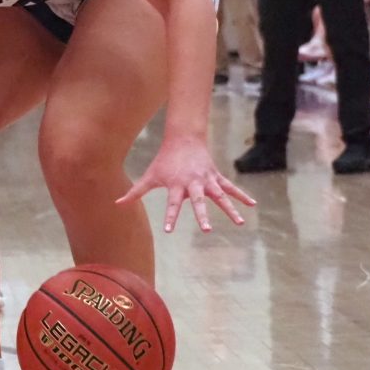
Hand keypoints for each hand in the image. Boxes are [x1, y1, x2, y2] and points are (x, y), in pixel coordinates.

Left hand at [117, 137, 255, 232]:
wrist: (183, 139)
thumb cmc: (164, 160)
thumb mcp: (150, 175)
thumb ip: (135, 192)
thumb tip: (117, 203)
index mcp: (176, 185)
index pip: (171, 204)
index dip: (169, 216)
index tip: (168, 230)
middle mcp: (192, 183)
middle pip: (198, 201)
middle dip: (201, 215)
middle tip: (206, 230)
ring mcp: (207, 180)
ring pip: (219, 196)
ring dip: (230, 208)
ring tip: (239, 222)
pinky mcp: (216, 176)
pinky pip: (231, 187)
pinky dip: (241, 195)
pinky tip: (252, 205)